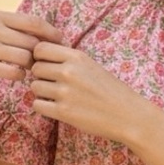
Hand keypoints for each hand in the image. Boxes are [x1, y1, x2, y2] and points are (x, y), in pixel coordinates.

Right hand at [0, 11, 65, 85]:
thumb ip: (16, 25)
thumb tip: (49, 31)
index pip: (33, 22)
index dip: (51, 32)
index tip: (60, 40)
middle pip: (32, 42)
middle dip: (42, 53)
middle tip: (47, 60)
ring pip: (24, 57)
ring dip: (32, 65)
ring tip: (32, 68)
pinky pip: (13, 72)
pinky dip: (20, 75)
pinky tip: (19, 75)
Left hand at [29, 42, 152, 143]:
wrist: (128, 115)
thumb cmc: (110, 91)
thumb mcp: (91, 66)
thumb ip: (68, 60)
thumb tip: (39, 56)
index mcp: (77, 57)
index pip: (40, 49)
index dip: (39, 58)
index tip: (48, 67)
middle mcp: (69, 71)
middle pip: (35, 68)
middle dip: (41, 77)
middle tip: (54, 85)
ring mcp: (65, 92)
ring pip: (34, 87)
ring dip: (42, 93)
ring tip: (58, 98)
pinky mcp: (63, 112)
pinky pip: (37, 105)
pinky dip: (43, 107)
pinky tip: (57, 108)